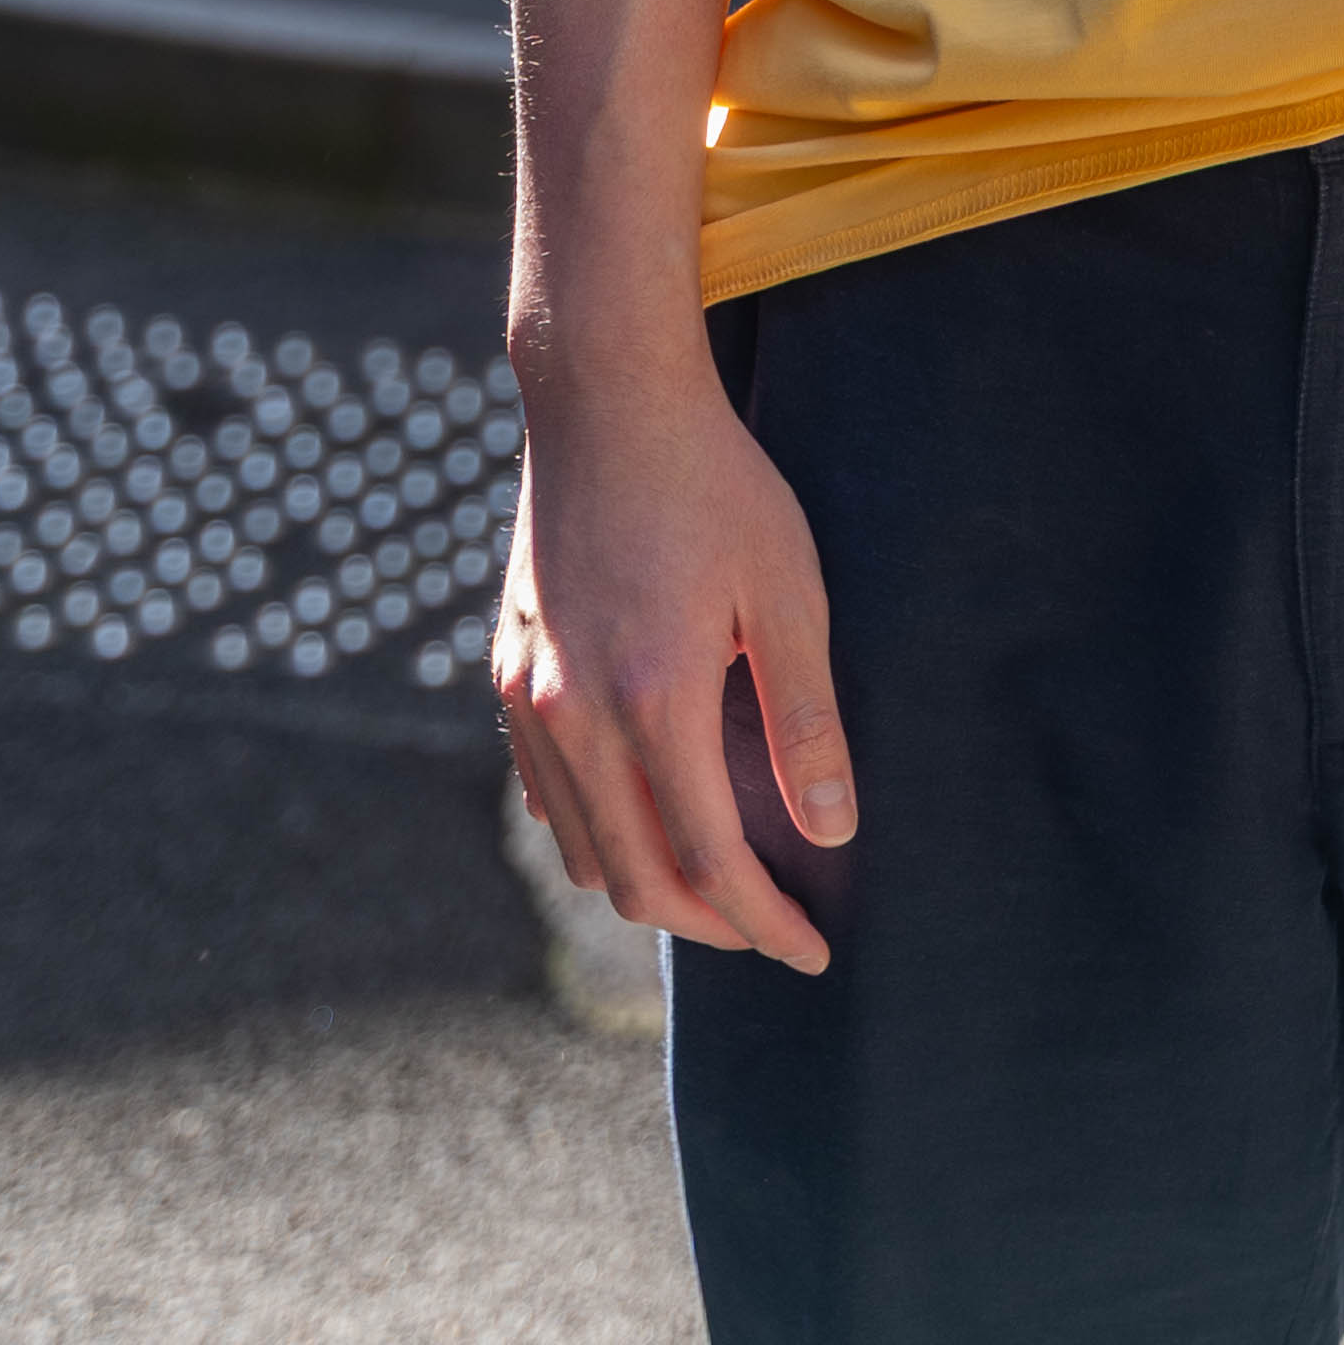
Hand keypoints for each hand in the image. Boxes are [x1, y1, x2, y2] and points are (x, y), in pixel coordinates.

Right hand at [497, 336, 856, 967]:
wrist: (605, 396)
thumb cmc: (713, 482)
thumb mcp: (787, 589)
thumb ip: (806, 718)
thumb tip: (834, 831)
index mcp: (650, 699)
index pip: (710, 863)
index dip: (764, 922)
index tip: (813, 948)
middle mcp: (573, 714)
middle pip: (636, 880)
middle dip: (712, 925)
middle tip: (773, 926)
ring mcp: (528, 696)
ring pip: (581, 848)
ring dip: (650, 885)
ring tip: (720, 880)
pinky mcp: (508, 671)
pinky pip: (547, 794)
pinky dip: (599, 829)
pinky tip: (649, 813)